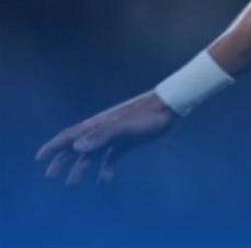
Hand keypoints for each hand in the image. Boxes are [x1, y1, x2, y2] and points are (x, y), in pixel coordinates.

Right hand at [35, 90, 176, 184]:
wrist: (171, 107)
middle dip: (62, 160)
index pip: (70, 135)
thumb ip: (102, 136)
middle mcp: (103, 129)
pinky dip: (106, 168)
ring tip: (72, 183)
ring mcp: (116, 134)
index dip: (53, 146)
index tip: (39, 158)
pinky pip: (112, 156)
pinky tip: (104, 180)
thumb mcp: (124, 127)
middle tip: (50, 175)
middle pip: (77, 146)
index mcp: (98, 124)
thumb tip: (76, 147)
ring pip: (93, 153)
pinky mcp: (128, 140)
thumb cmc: (148, 115)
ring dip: (82, 167)